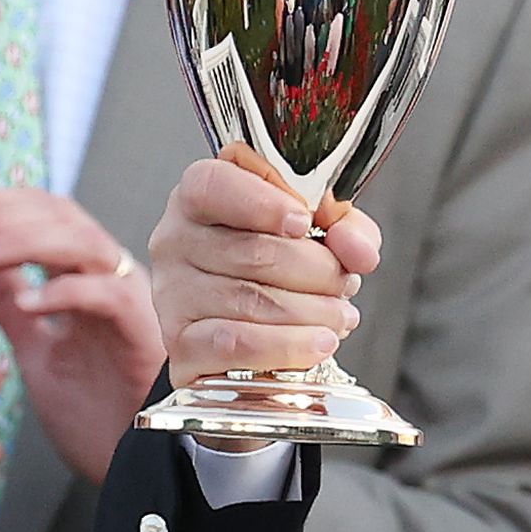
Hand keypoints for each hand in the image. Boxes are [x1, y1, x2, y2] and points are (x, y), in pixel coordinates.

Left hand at [0, 188, 165, 484]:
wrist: (137, 467)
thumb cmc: (97, 415)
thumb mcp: (36, 350)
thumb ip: (10, 304)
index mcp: (84, 277)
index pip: (41, 214)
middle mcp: (110, 278)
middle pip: (61, 215)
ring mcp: (130, 301)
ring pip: (83, 242)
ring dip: (25, 240)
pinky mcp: (144, 333)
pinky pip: (107, 295)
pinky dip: (65, 291)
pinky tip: (27, 302)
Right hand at [147, 156, 380, 448]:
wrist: (245, 322)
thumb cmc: (280, 260)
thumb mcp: (320, 228)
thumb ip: (346, 228)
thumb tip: (358, 251)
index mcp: (202, 195)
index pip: (214, 185)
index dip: (264, 204)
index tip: (305, 224)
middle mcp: (176, 239)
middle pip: (253, 252)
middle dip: (318, 271)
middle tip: (345, 284)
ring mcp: (172, 293)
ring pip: (251, 301)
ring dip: (313, 312)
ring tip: (340, 315)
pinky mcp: (179, 344)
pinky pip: (235, 344)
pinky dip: (287, 346)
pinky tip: (318, 343)